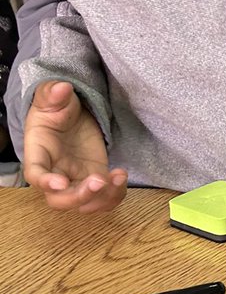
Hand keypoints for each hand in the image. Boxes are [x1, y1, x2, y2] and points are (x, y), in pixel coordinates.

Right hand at [23, 81, 127, 211]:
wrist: (71, 114)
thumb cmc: (55, 108)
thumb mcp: (51, 96)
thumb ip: (52, 93)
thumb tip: (62, 88)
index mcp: (38, 153)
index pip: (35, 175)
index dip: (46, 182)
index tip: (61, 183)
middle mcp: (55, 173)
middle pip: (60, 200)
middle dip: (80, 196)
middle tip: (100, 181)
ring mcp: (76, 180)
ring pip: (84, 204)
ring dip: (103, 199)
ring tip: (118, 177)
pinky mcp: (95, 178)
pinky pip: (104, 198)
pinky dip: (115, 194)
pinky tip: (121, 175)